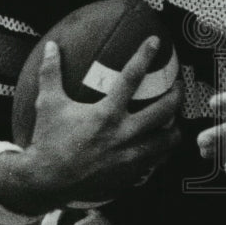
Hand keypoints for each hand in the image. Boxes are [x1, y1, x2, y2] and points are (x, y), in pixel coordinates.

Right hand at [0, 37, 181, 213]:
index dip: (144, 55)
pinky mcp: (131, 175)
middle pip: (164, 110)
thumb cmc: (48, 141)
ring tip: (176, 118)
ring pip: (168, 140)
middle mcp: (124, 135)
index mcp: (106, 114)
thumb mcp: (48, 104)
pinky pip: (157, 161)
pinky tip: (160, 143)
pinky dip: (162, 150)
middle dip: (177, 94)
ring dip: (176, 126)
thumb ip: (51, 73)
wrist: (47, 182)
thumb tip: (52, 46)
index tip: (155, 42)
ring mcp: (130, 157)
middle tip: (179, 85)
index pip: (131, 77)